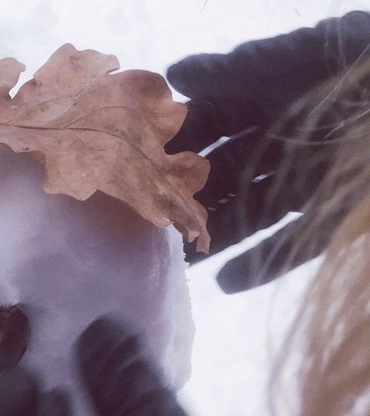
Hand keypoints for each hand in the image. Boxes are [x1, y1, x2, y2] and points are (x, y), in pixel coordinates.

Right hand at [166, 12, 369, 291]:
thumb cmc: (356, 63)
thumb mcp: (290, 60)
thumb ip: (233, 72)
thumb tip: (174, 73)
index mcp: (271, 98)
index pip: (211, 125)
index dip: (177, 146)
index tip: (139, 169)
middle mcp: (283, 141)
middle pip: (222, 177)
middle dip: (186, 202)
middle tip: (147, 224)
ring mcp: (307, 181)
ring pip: (248, 215)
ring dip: (212, 238)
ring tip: (176, 262)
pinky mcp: (331, 216)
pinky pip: (290, 244)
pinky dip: (258, 265)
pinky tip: (224, 282)